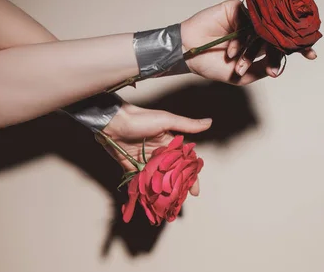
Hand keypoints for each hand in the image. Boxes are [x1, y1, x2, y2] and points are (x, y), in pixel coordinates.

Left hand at [95, 102, 211, 195]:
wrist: (113, 122)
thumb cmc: (141, 118)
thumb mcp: (167, 120)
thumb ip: (188, 125)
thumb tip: (209, 122)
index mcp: (170, 145)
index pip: (184, 163)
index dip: (191, 177)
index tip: (194, 192)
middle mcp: (159, 155)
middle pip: (171, 175)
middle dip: (177, 188)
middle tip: (180, 203)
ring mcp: (145, 162)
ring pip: (157, 180)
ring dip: (162, 192)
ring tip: (166, 205)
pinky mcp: (131, 166)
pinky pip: (140, 181)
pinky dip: (143, 190)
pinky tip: (148, 201)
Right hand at [179, 0, 316, 84]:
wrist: (188, 53)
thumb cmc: (212, 65)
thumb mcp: (241, 76)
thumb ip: (260, 71)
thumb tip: (279, 70)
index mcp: (259, 45)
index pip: (282, 45)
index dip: (297, 50)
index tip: (312, 55)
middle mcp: (256, 30)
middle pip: (277, 33)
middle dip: (288, 43)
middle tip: (302, 49)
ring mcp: (247, 18)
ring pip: (261, 28)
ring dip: (253, 48)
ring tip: (241, 62)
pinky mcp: (236, 8)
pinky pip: (246, 20)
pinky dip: (240, 39)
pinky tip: (232, 51)